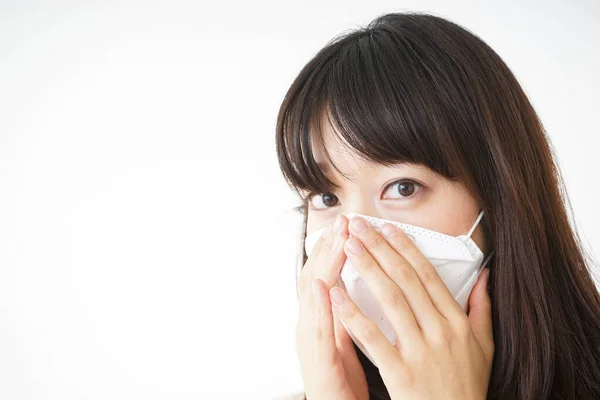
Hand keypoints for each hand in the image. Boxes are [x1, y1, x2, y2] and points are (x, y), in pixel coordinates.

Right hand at [296, 215, 367, 399]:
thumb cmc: (342, 381)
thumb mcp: (345, 339)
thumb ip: (349, 311)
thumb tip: (360, 283)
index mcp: (321, 319)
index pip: (327, 275)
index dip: (335, 248)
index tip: (348, 224)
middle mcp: (310, 325)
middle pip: (316, 277)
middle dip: (329, 247)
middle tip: (341, 220)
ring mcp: (309, 341)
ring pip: (313, 295)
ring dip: (324, 265)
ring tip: (336, 241)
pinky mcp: (317, 361)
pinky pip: (317, 330)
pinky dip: (319, 305)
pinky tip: (323, 286)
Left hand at [328, 216, 493, 399]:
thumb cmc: (466, 386)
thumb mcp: (484, 345)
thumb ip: (482, 308)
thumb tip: (485, 275)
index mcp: (456, 321)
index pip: (427, 275)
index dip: (405, 248)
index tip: (387, 228)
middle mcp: (439, 330)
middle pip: (405, 279)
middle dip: (380, 248)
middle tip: (359, 227)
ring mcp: (420, 351)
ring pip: (390, 300)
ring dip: (367, 269)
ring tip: (348, 246)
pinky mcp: (401, 372)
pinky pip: (373, 338)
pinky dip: (352, 314)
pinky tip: (335, 295)